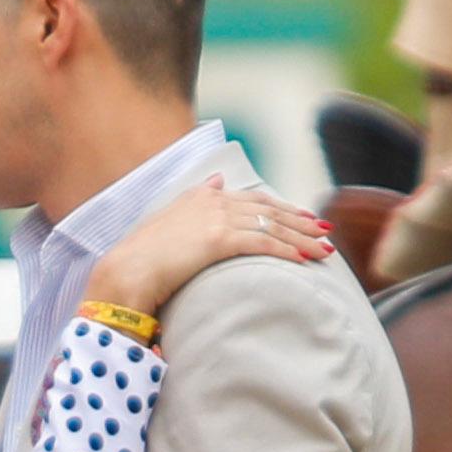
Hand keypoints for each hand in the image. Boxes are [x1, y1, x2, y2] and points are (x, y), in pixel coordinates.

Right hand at [88, 181, 332, 334]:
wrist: (127, 271)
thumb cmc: (144, 256)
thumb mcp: (172, 218)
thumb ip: (197, 198)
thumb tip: (216, 179)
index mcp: (203, 196)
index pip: (254, 200)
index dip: (283, 208)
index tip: (304, 217)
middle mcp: (213, 201)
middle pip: (269, 210)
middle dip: (300, 221)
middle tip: (325, 232)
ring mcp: (216, 218)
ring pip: (271, 226)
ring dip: (302, 238)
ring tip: (325, 250)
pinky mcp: (219, 239)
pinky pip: (263, 243)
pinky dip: (288, 250)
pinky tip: (306, 259)